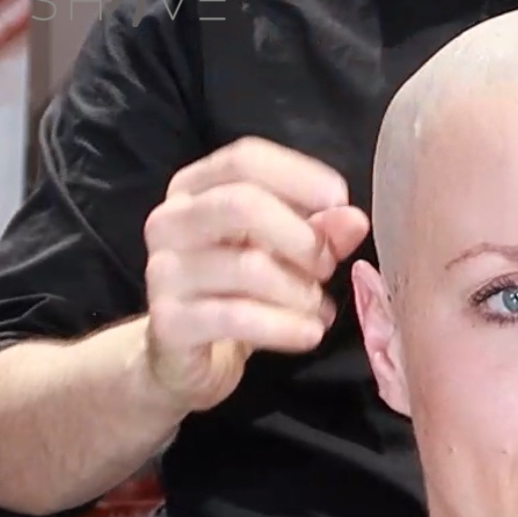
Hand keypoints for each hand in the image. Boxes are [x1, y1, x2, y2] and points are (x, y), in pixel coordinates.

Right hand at [143, 136, 369, 411]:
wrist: (189, 357)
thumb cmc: (239, 292)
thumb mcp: (283, 255)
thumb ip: (319, 231)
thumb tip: (354, 219)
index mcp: (193, 190)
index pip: (245, 159)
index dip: (299, 176)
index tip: (340, 200)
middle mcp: (169, 222)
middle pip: (242, 204)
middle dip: (300, 237)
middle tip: (326, 267)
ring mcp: (163, 272)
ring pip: (248, 267)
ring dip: (300, 291)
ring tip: (319, 309)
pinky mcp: (168, 323)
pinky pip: (238, 317)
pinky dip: (285, 326)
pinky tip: (310, 334)